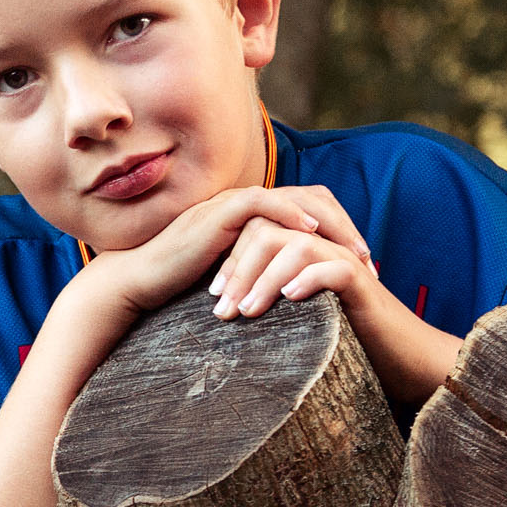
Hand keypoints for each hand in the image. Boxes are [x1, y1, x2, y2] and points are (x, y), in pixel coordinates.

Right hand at [76, 184, 375, 320]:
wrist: (138, 286)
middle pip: (313, 199)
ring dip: (329, 225)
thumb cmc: (180, 292)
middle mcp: (249, 205)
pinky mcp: (218, 214)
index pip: (311, 213)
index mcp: (257, 220)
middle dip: (346, 228)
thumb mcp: (238, 285)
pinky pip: (261, 203)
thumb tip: (295, 308)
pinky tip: (310, 233)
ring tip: (352, 252)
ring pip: (296, 198)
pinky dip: (289, 214)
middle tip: (369, 261)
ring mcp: (233, 206)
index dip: (341, 235)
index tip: (362, 268)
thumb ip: (264, 283)